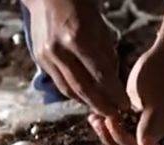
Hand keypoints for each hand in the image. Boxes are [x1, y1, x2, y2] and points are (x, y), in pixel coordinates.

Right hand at [23, 0, 129, 115]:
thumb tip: (112, 81)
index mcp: (79, 37)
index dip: (114, 93)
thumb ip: (106, 54)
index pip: (101, 75)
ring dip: (85, 102)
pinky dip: (72, 91)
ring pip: (68, 89)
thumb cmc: (81, 6)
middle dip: (100, 105)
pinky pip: (58, 82)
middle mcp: (60, 49)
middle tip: (114, 115)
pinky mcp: (39, 58)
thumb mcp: (100, 26)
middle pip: (82, 88)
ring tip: (100, 108)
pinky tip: (84, 96)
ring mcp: (46, 55)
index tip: (125, 105)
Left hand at [87, 0, 163, 144]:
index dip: (120, 138)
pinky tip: (96, 114)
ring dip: (106, 131)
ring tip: (94, 119)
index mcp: (158, 129)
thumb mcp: (154, 101)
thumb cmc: (160, 75)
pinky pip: (120, 124)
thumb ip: (149, 125)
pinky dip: (108, 121)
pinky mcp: (135, 112)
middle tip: (97, 122)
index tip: (111, 120)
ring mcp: (142, 121)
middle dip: (110, 136)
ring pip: (121, 135)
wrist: (163, 56)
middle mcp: (150, 128)